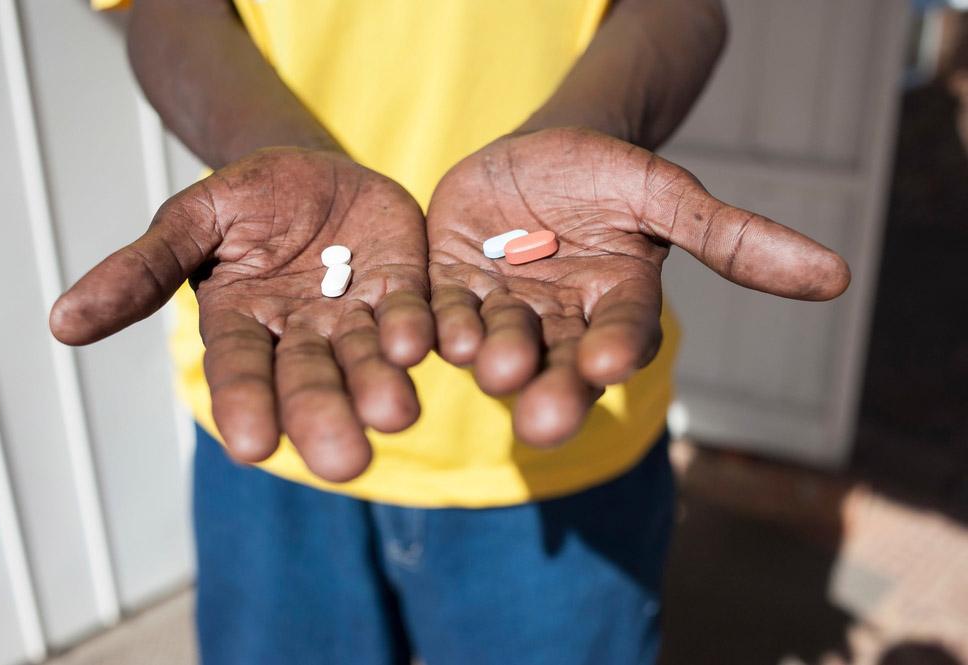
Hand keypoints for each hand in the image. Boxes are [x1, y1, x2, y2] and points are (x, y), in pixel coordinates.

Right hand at [51, 148, 431, 481]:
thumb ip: (142, 270)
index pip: (239, 370)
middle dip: (325, 416)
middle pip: (310, 379)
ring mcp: (355, 316)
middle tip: (346, 463)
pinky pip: (412, 313)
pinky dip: (416, 330)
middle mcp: (301, 334)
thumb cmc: (244, 200)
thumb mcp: (190, 222)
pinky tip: (421, 346)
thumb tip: (63, 323)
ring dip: (380, 386)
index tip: (250, 446)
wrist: (311, 169)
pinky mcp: (402, 290)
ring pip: (367, 358)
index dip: (245, 404)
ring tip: (397, 413)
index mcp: (243, 324)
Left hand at [427, 127, 848, 445]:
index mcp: (616, 306)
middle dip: (554, 389)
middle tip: (545, 420)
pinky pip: (442, 313)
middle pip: (559, 362)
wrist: (539, 155)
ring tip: (494, 365)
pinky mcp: (450, 290)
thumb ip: (732, 239)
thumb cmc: (613, 177)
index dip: (618, 345)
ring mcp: (502, 311)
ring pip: (498, 344)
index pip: (623, 333)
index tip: (614, 362)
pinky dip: (438, 325)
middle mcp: (560, 324)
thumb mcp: (669, 196)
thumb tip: (838, 277)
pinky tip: (435, 334)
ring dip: (494, 359)